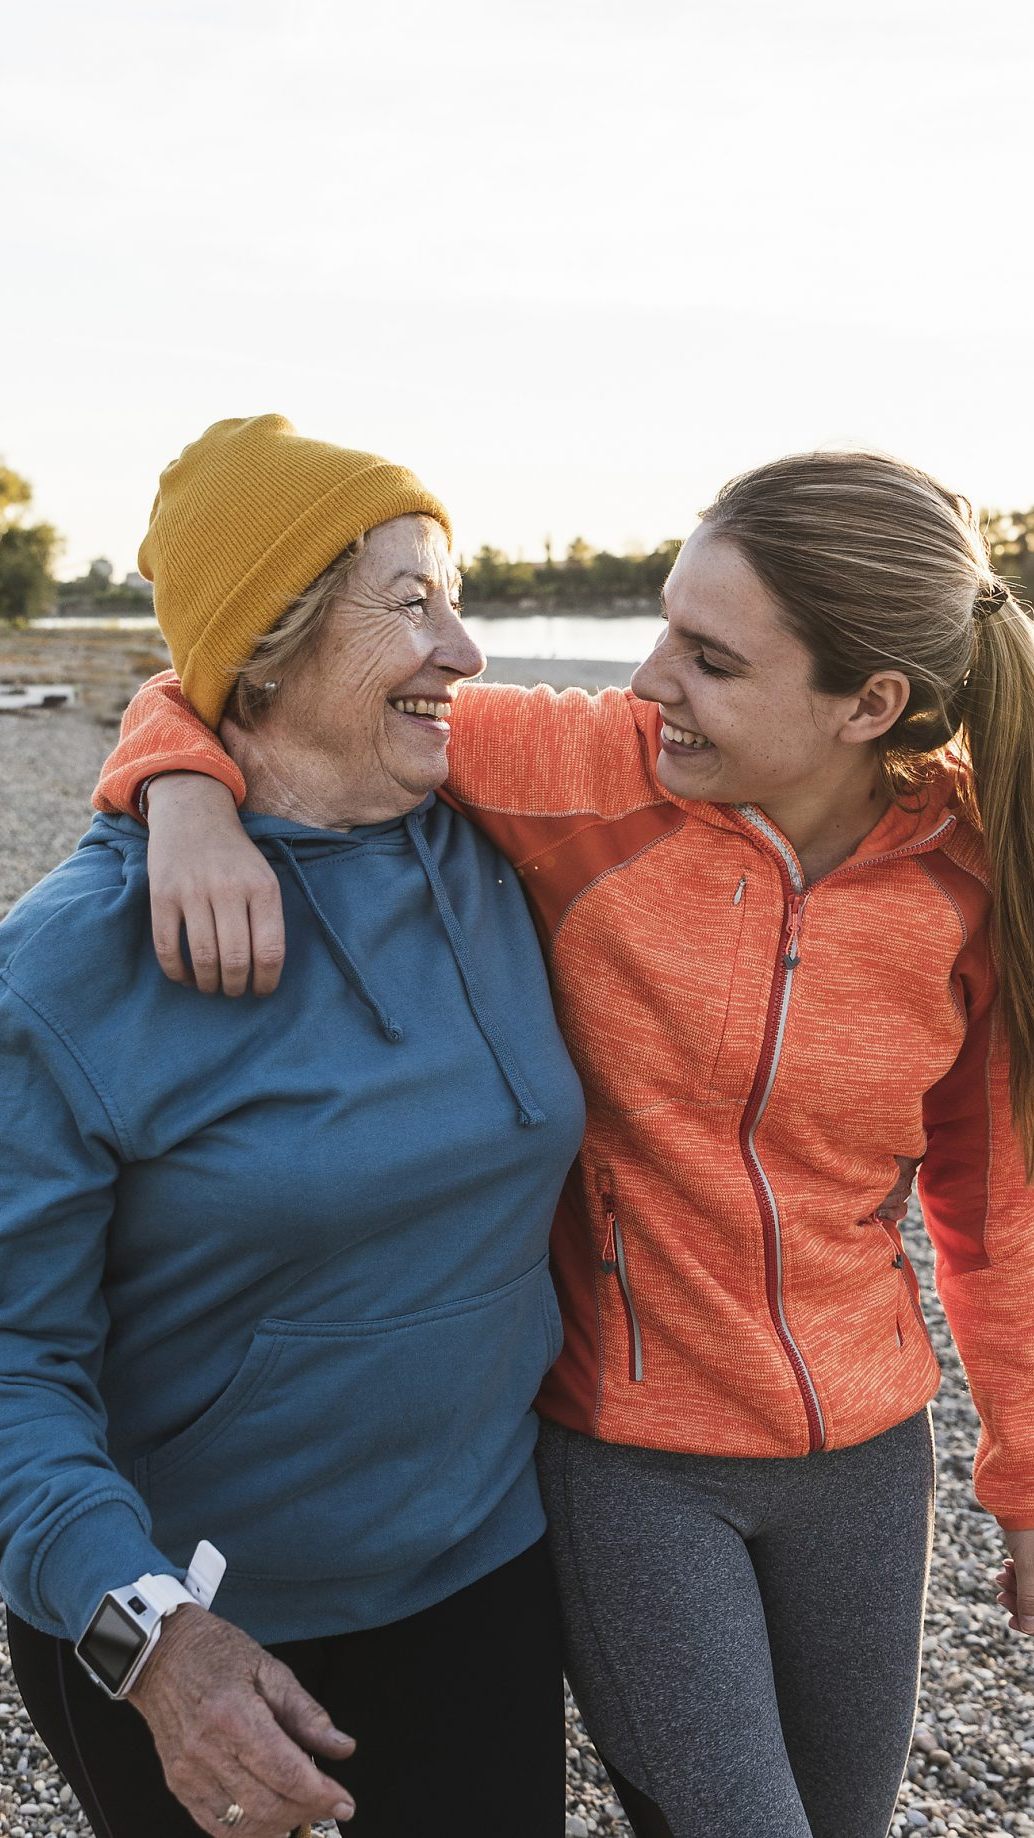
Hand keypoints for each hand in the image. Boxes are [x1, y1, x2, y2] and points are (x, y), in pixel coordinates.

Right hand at [128, 1603, 355, 1834]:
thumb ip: (306, 1713)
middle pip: (266, 1805)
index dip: (320, 1795)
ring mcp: (188, 1773)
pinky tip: (269, 1815)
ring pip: (242, 1825)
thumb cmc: (216, 1654)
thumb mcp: (270, 1668)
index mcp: (234, 1716)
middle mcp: (207, 1751)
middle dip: (306, 1812)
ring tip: (302, 1808)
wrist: (161, 1654)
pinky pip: (215, 1826)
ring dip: (279, 1825)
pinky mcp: (178, 1784)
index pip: (285, 1773)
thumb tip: (342, 1747)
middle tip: (330, 1804)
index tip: (345, 1803)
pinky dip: (248, 1830)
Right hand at [146, 774, 284, 996]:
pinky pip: (167, 947)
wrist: (193, 812)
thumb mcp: (264, 875)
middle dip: (236, 987)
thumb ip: (267, 916)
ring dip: (208, 984)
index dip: (266, 981)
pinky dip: (177, 972)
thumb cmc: (234, 855)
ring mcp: (193, 892)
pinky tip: (185, 977)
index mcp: (262, 888)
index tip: (261, 991)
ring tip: (211, 987)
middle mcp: (229, 889)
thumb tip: (265, 969)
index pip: (270, 950)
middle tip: (233, 991)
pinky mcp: (162, 895)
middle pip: (236, 960)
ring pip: (203, 959)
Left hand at [994, 1526, 1033, 1633]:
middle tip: (1000, 1598)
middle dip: (1022, 1600)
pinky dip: (1021, 1573)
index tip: (1012, 1623)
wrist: (1020, 1493)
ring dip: (1018, 1586)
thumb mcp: (1029, 1568)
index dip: (1033, 1623)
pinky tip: (1006, 1568)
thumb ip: (1030, 1599)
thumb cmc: (1029, 1528)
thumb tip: (1029, 1628)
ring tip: (999, 1579)